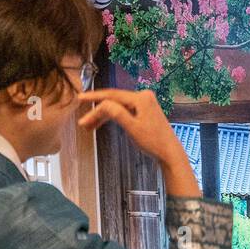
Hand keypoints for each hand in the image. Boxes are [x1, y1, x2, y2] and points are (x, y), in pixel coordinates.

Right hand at [78, 88, 198, 196]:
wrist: (169, 153)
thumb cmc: (154, 142)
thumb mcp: (132, 128)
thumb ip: (117, 114)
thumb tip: (102, 104)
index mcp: (141, 98)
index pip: (112, 95)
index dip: (94, 97)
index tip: (79, 99)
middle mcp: (143, 96)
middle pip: (114, 101)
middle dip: (97, 112)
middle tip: (83, 122)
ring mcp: (145, 103)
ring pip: (118, 107)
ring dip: (103, 116)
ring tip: (89, 127)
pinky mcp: (145, 111)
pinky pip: (124, 111)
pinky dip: (113, 118)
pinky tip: (102, 124)